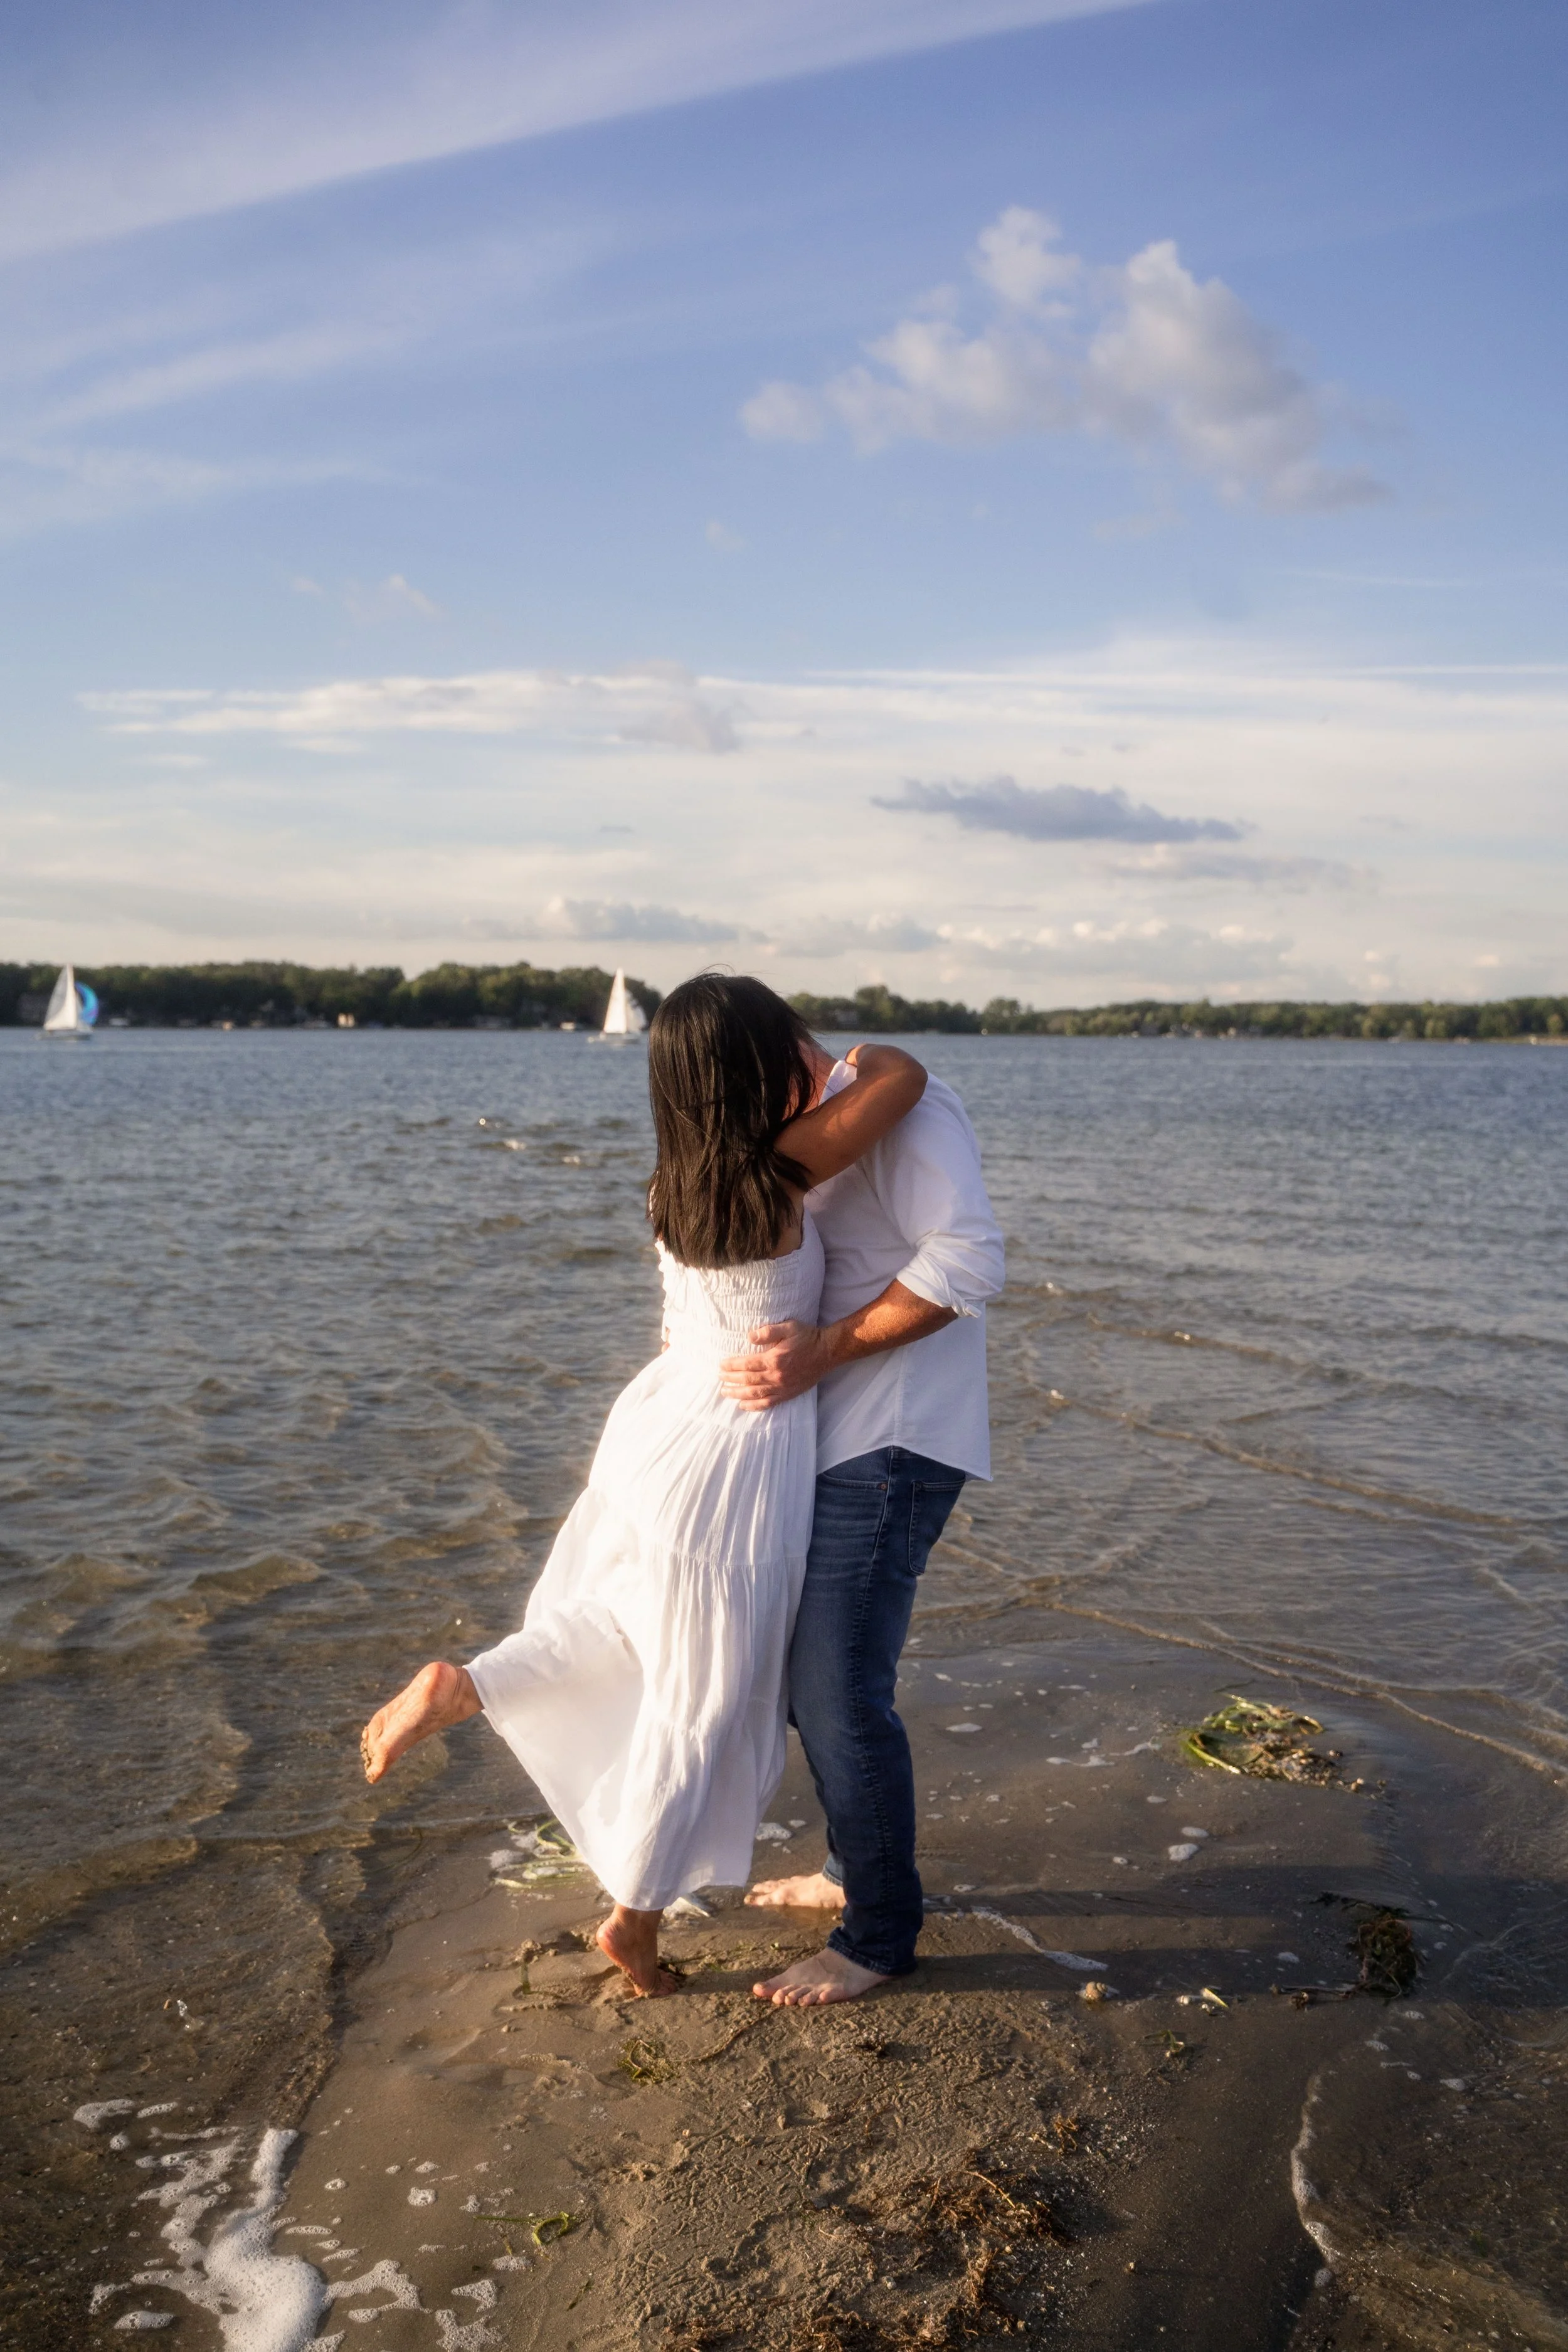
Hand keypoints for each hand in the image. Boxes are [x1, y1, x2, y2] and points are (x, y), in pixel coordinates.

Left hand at [719, 1319, 833, 1410]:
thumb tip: (749, 1336)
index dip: (732, 1365)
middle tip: (719, 1378)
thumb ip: (768, 1331)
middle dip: (731, 1379)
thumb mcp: (789, 1327)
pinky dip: (754, 1406)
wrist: (827, 1352)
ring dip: (738, 1394)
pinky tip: (743, 1405)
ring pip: (755, 1394)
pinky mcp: (788, 1394)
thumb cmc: (807, 1337)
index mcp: (775, 1359)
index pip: (747, 1364)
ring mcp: (782, 1387)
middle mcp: (777, 1376)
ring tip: (725, 1392)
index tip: (721, 1365)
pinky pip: (768, 1403)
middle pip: (748, 1380)